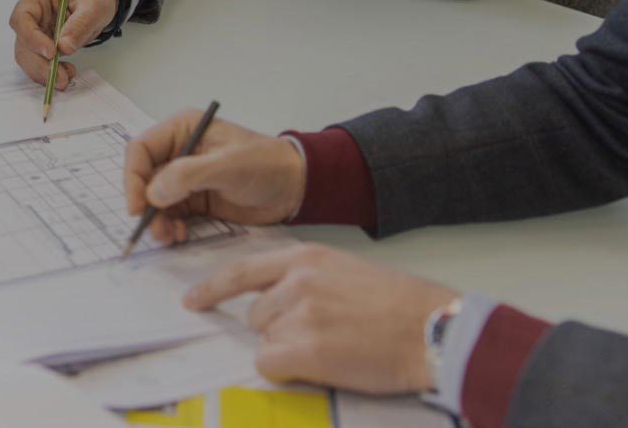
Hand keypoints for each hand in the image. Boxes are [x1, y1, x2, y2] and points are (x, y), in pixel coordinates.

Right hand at [7, 0, 118, 86]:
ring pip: (27, 56)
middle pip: (23, 41)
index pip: (22, 17)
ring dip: (43, 72)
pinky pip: (37, 62)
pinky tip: (65, 74)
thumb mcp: (94, 6)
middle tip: (59, 78)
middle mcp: (31, 12)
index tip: (51, 53)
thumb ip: (80, 25)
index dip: (32, 37)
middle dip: (40, 63)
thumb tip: (64, 47)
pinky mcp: (40, 44)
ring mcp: (34, 29)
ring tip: (64, 79)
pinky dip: (48, 72)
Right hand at [123, 111, 306, 244]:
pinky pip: (170, 215)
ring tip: (168, 236)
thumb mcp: (227, 166)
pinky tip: (180, 235)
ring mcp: (186, 178)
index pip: (141, 150)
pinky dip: (169, 227)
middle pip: (143, 178)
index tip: (137, 206)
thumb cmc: (266, 164)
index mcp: (182, 130)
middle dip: (145, 205)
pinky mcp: (195, 200)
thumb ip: (188, 175)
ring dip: (156, 221)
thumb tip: (153, 192)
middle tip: (154, 229)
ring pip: (154, 201)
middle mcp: (179, 152)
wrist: (294, 187)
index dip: (133, 178)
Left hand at [183, 243, 458, 394]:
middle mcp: (295, 281)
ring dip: (290, 350)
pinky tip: (326, 363)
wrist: (434, 329)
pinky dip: (291, 370)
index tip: (192, 301)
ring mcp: (298, 314)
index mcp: (306, 257)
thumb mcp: (347, 271)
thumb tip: (275, 302)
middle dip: (279, 330)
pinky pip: (271, 364)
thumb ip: (306, 279)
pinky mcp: (305, 348)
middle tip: (325, 335)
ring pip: (265, 341)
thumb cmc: (401, 306)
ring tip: (335, 345)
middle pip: (255, 315)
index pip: (242, 270)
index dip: (213, 288)